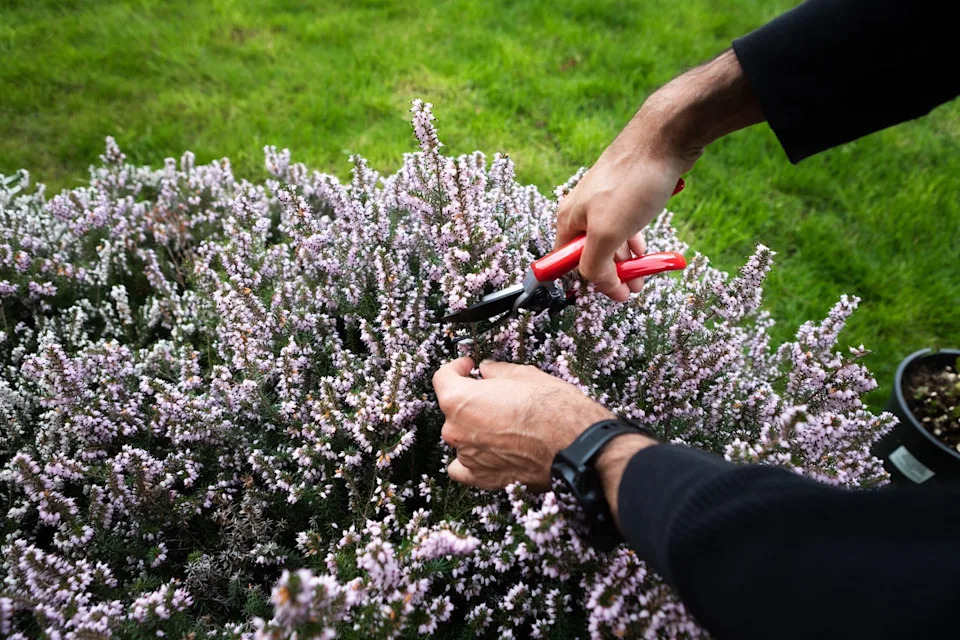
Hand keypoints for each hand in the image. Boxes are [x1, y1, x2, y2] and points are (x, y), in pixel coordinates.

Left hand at [432, 357, 615, 490]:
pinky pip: (463, 468)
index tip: (469, 365)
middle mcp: (456, 430)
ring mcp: (468, 457)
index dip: (457, 367)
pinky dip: (470, 459)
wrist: (575, 445)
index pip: (443, 378)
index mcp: (460, 401)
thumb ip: (497, 372)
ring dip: (475, 427)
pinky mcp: (483, 478)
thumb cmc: (553, 408)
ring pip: (461, 436)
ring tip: (504, 422)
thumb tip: (488, 370)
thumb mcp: (525, 375)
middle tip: (496, 393)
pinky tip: (484, 451)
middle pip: (453, 408)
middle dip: (471, 398)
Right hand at [554, 118, 697, 301]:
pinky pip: (626, 226)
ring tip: (644, 277)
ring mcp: (604, 201)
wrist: (664, 138)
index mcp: (568, 219)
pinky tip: (645, 251)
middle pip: (590, 253)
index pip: (566, 263)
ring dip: (626, 262)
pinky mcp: (626, 194)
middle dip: (612, 274)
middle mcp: (582, 210)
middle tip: (634, 289)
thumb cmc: (633, 182)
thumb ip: (594, 263)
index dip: (588, 282)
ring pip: (611, 240)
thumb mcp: (608, 232)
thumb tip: (596, 283)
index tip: (613, 294)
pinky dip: (635, 241)